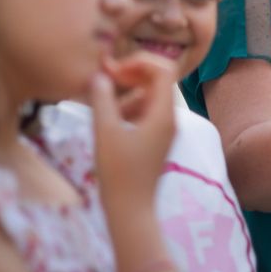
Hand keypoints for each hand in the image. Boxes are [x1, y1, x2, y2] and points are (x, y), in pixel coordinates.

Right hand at [90, 53, 176, 207]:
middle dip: (134, 72)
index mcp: (164, 114)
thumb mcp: (104, 132)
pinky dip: (131, 106)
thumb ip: (102, 99)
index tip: (113, 70)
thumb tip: (99, 75)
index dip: (139, 62)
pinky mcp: (157, 139)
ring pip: (152, 95)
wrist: (131, 209)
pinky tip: (110, 115)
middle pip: (160, 79)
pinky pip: (148, 111)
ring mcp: (166, 129)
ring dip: (130, 89)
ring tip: (104, 96)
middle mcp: (171, 118)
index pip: (164, 70)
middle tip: (107, 77)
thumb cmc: (118, 173)